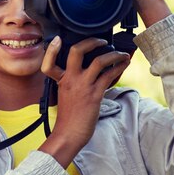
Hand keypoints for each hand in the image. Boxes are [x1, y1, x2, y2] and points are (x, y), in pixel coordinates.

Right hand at [38, 36, 130, 167]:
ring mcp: (83, 86)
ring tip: (122, 54)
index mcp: (60, 80)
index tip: (57, 40)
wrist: (69, 134)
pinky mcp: (95, 94)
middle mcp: (70, 80)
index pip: (49, 62)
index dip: (51, 49)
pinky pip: (109, 75)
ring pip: (99, 61)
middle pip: (77, 51)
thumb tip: (92, 73)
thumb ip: (73, 83)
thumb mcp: (65, 96)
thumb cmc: (69, 118)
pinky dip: (119, 67)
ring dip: (114, 54)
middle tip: (102, 41)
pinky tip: (124, 64)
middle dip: (92, 41)